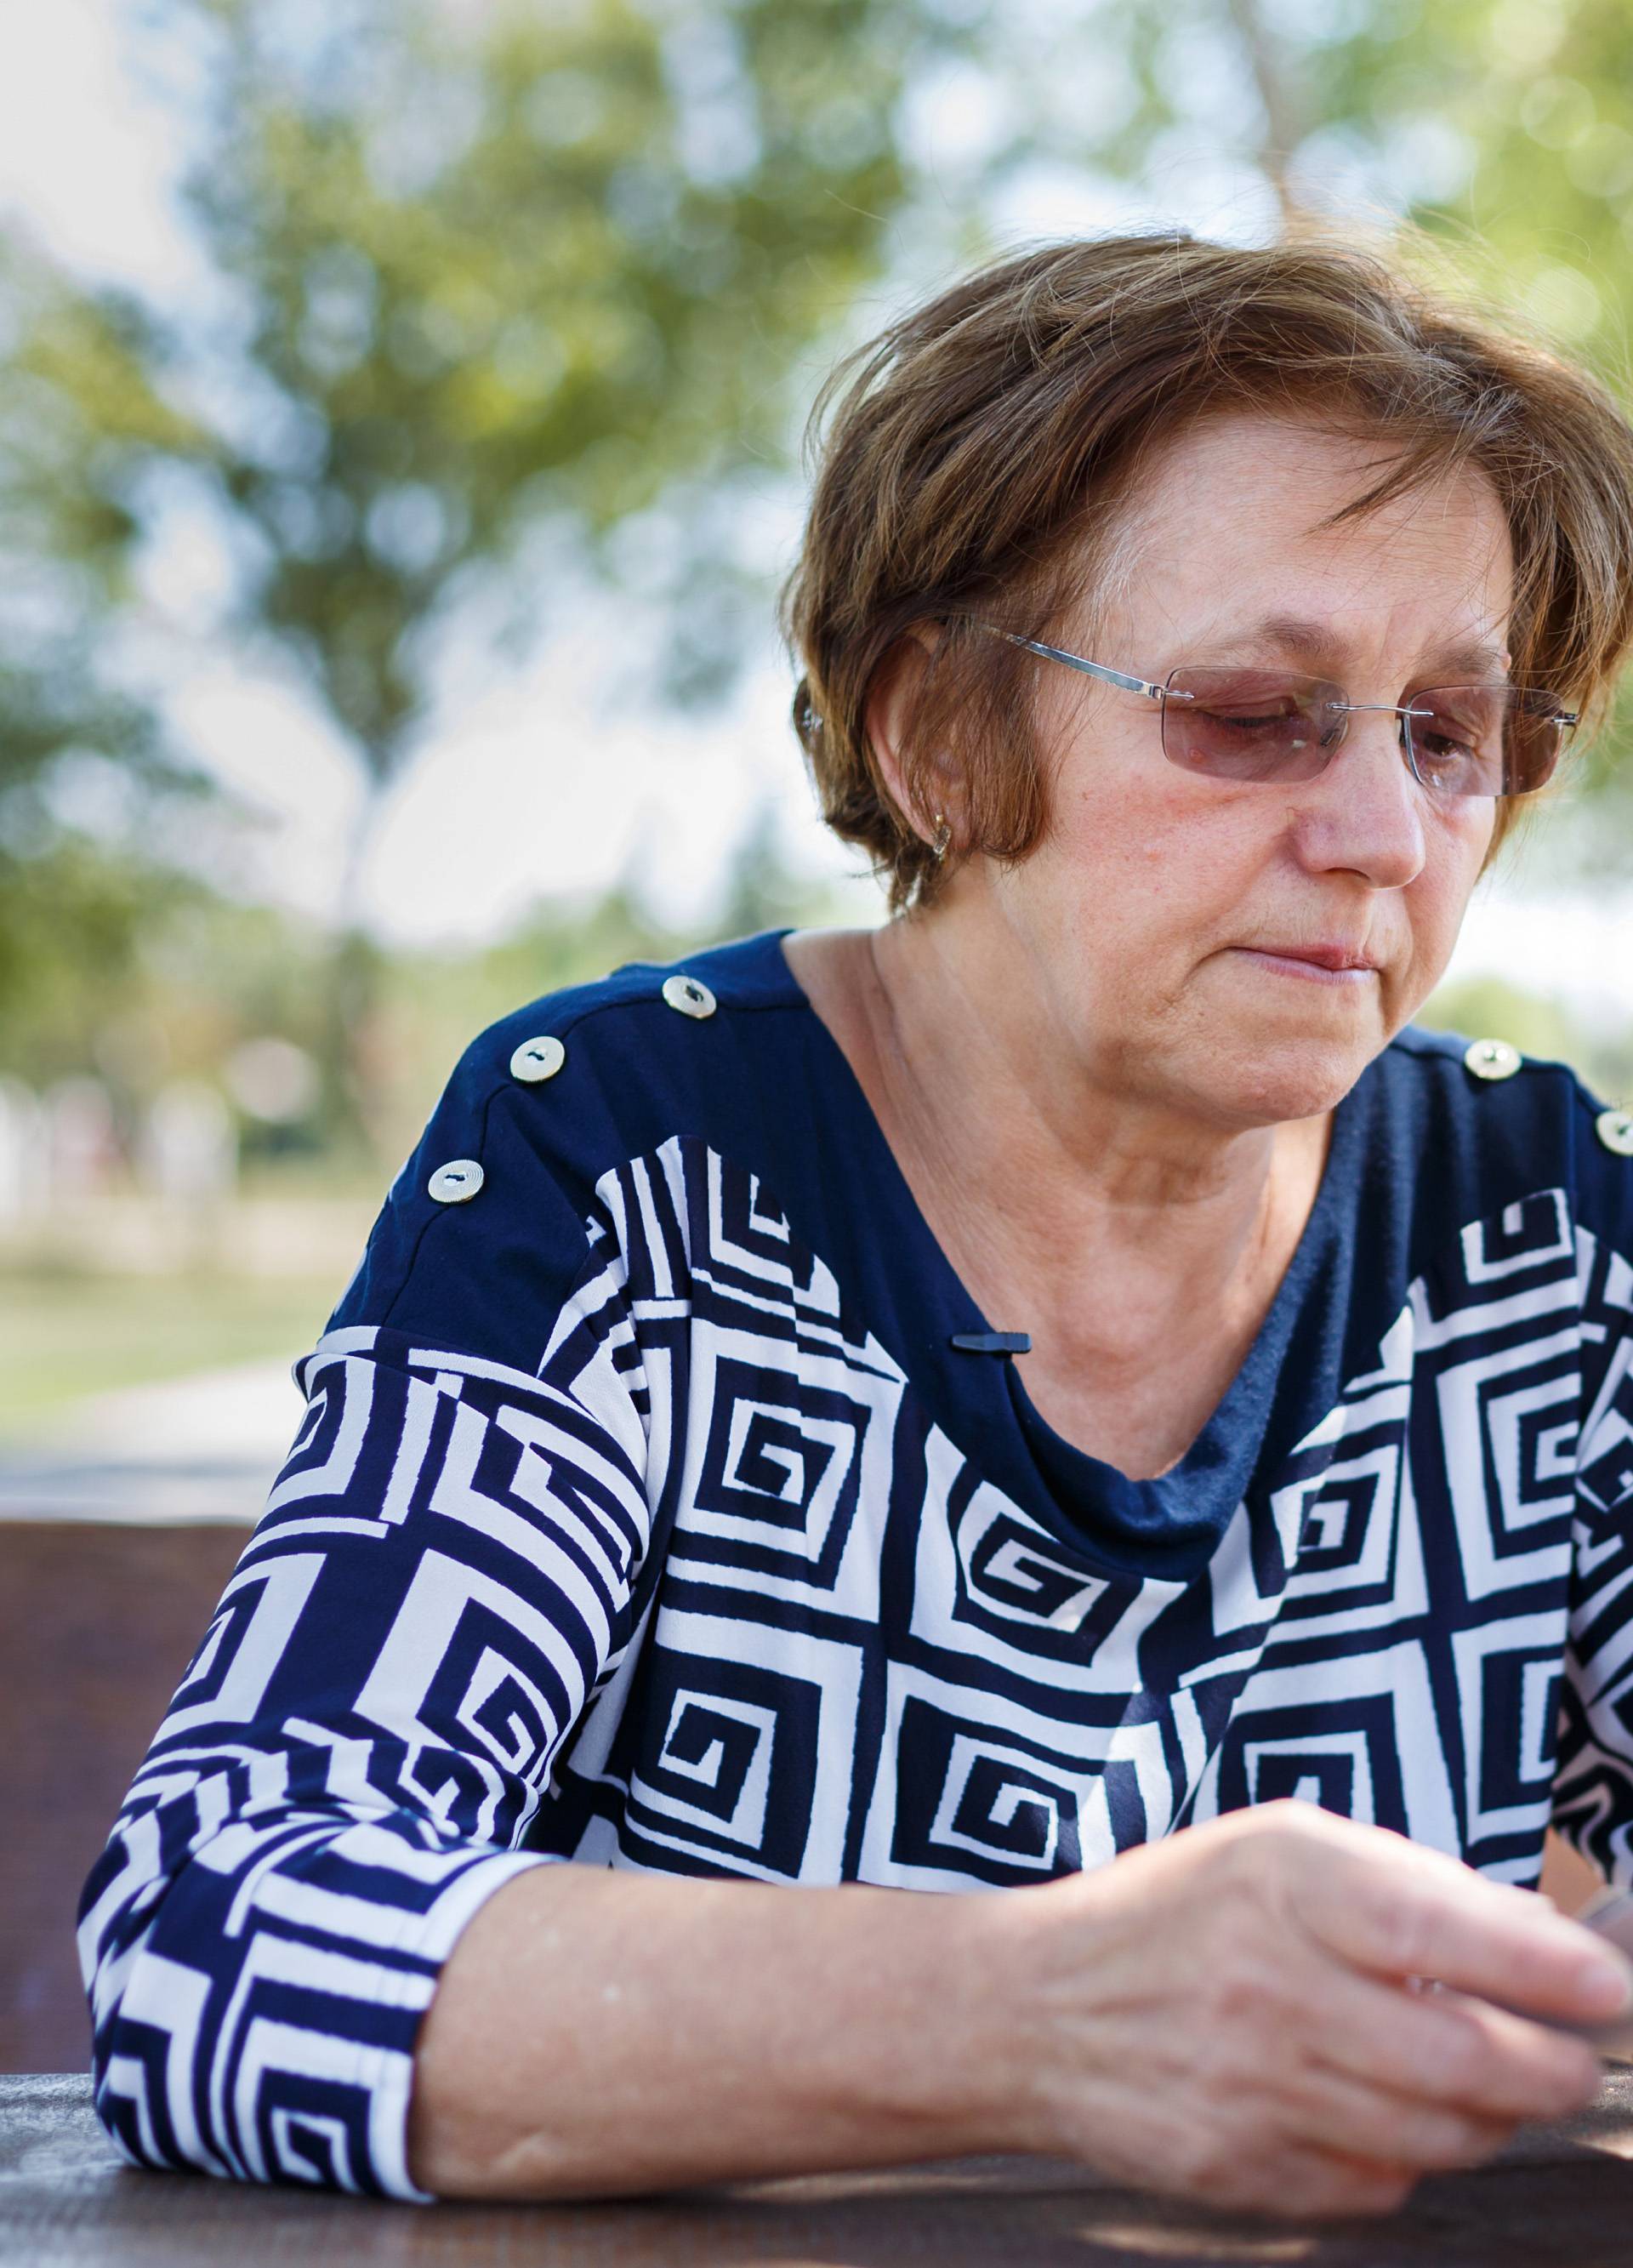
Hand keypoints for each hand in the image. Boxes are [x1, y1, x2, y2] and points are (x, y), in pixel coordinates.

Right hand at [1001, 1800, 1630, 2220]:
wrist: (1035, 2006)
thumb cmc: (1174, 1910)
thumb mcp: (1276, 1847)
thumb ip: (1403, 1884)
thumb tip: (1539, 1937)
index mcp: (1281, 1881)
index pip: (1442, 1931)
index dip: (1545, 1966)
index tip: (1608, 1985)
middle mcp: (1270, 1985)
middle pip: (1464, 2057)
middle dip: (1552, 2066)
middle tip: (1576, 2057)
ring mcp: (1254, 2088)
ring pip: (1438, 2132)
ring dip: (1495, 2116)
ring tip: (1496, 2083)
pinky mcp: (1242, 2170)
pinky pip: (1380, 2183)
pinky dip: (1414, 2155)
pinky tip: (1397, 2114)